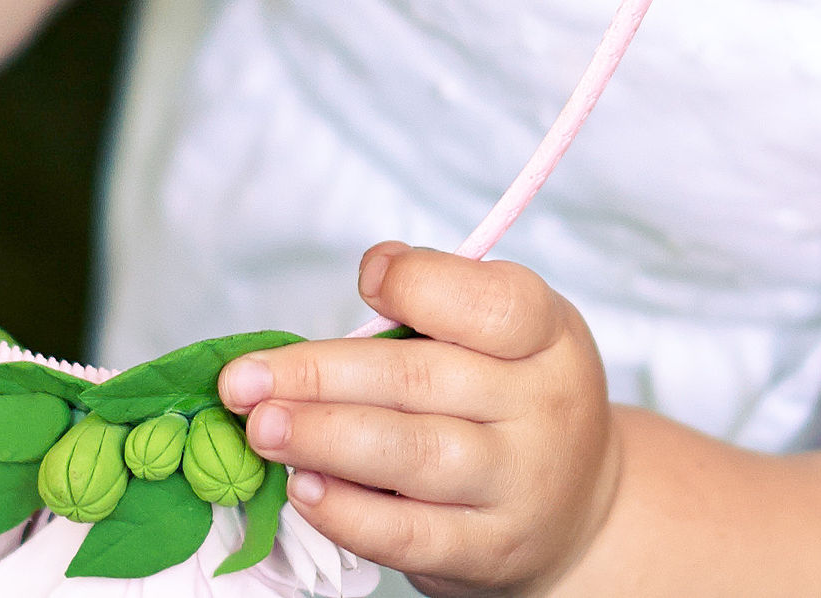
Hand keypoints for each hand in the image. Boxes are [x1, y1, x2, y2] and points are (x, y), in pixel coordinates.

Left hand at [217, 243, 620, 597]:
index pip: (492, 303)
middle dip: (319, 375)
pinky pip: (411, 534)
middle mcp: (544, 408)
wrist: (577, 511)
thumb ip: (440, 302)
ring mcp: (520, 485)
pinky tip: (303, 490)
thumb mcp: (503, 335)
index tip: (365, 280)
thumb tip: (374, 270)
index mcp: (547, 336)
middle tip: (244, 380)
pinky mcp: (489, 550)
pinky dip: (349, 513)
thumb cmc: (510, 400)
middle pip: (421, 379)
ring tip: (260, 429)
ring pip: (413, 455)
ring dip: (322, 439)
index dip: (422, 283)